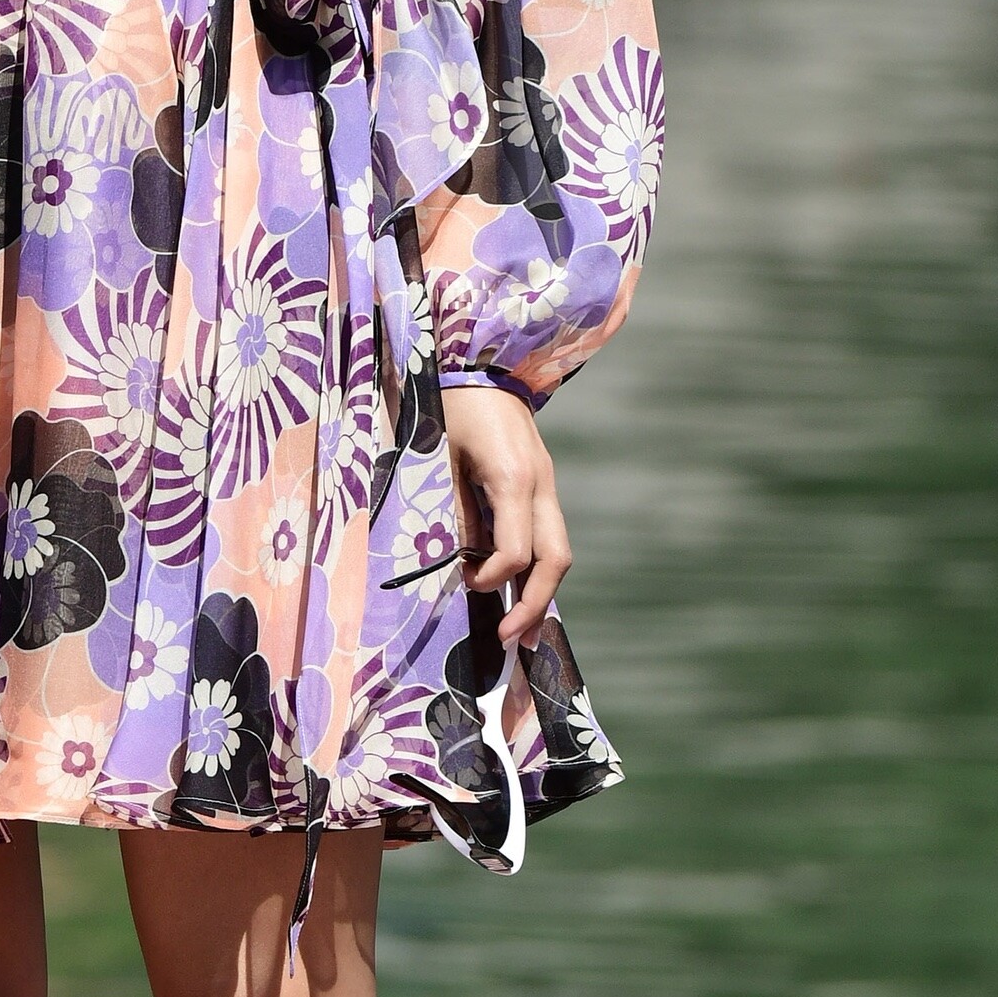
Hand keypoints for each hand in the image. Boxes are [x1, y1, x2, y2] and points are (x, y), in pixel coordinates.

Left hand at [441, 382, 571, 651]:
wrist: (477, 359)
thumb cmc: (448, 403)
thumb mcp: (439, 454)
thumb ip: (451, 506)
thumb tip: (457, 559)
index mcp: (512, 477)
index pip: (515, 552)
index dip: (492, 579)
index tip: (466, 584)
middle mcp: (540, 483)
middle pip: (555, 559)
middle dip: (536, 603)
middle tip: (510, 638)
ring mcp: (546, 482)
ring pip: (559, 549)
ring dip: (542, 591)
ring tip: (520, 627)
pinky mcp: (541, 481)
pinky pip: (547, 532)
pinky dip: (536, 565)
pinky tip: (518, 587)